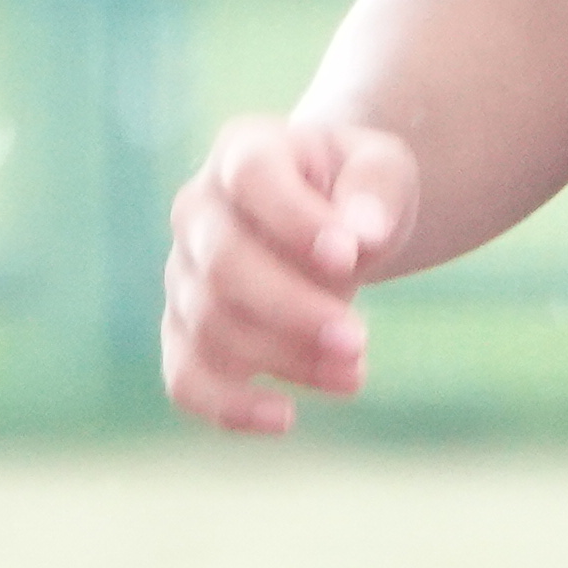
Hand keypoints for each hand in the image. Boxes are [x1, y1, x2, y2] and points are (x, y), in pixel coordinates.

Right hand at [161, 113, 421, 433]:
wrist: (329, 220)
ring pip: (211, 326)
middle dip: (292, 309)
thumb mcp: (383, 168)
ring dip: (284, 358)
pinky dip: (227, 406)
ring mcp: (183, 273)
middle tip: (359, 339)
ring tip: (356, 371)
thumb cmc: (355, 188)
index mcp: (245, 150)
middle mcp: (198, 209)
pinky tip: (286, 418)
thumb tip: (361, 235)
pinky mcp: (184, 332)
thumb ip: (376, 188)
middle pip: (224, 265)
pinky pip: (184, 377)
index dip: (295, 219)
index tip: (351, 256)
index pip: (252, 177)